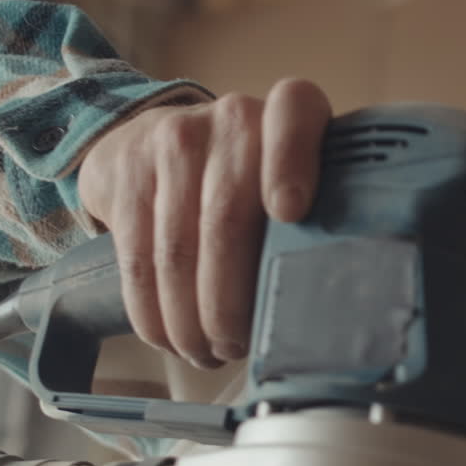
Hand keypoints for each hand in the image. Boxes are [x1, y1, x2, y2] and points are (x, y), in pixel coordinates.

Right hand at [78, 78, 331, 368]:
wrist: (156, 141)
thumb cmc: (253, 180)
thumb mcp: (299, 180)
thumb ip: (327, 220)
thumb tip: (338, 307)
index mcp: (292, 113)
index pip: (295, 113)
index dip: (292, 162)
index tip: (290, 211)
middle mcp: (232, 118)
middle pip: (227, 219)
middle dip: (231, 302)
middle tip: (239, 345)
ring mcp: (174, 141)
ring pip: (178, 250)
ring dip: (192, 319)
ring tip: (208, 352)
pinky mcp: (127, 173)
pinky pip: (138, 258)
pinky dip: (154, 312)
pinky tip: (170, 338)